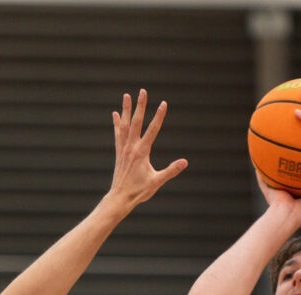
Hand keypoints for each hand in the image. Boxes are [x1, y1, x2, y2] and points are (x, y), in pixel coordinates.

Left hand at [106, 89, 187, 209]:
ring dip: (126, 109)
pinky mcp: (119, 152)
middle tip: (143, 91)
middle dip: (140, 105)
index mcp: (142, 152)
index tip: (163, 103)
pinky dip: (117, 123)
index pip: (152, 129)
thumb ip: (171, 171)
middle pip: (136, 121)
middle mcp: (131, 147)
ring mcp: (123, 148)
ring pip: (125, 124)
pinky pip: (118, 133)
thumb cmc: (139, 191)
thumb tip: (185, 162)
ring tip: (126, 95)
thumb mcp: (157, 181)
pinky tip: (115, 114)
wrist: (120, 197)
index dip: (159, 116)